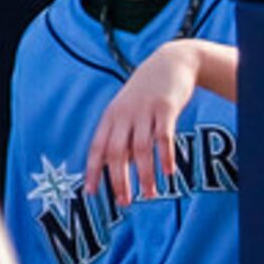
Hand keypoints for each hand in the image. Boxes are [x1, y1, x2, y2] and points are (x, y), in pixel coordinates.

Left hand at [85, 40, 207, 208]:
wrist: (171, 62)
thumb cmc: (147, 92)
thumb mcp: (128, 110)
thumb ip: (122, 135)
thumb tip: (116, 168)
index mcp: (111, 117)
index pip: (97, 148)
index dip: (93, 171)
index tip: (92, 193)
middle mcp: (124, 115)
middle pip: (116, 153)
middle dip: (119, 180)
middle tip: (125, 202)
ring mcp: (145, 111)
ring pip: (141, 149)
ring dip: (145, 175)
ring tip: (150, 194)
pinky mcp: (166, 108)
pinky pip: (164, 137)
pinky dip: (166, 157)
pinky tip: (169, 173)